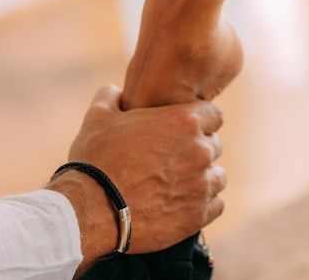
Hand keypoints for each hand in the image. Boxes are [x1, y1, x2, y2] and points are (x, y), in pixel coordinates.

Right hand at [47, 85, 224, 272]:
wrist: (92, 208)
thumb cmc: (96, 157)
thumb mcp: (98, 115)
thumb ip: (111, 96)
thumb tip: (115, 92)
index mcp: (182, 121)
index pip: (212, 114)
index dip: (197, 119)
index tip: (181, 127)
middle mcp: (199, 152)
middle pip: (213, 145)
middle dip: (195, 147)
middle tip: (169, 155)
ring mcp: (201, 186)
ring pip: (216, 176)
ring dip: (200, 176)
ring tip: (173, 181)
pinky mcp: (197, 216)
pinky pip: (214, 205)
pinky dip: (201, 203)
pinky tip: (178, 201)